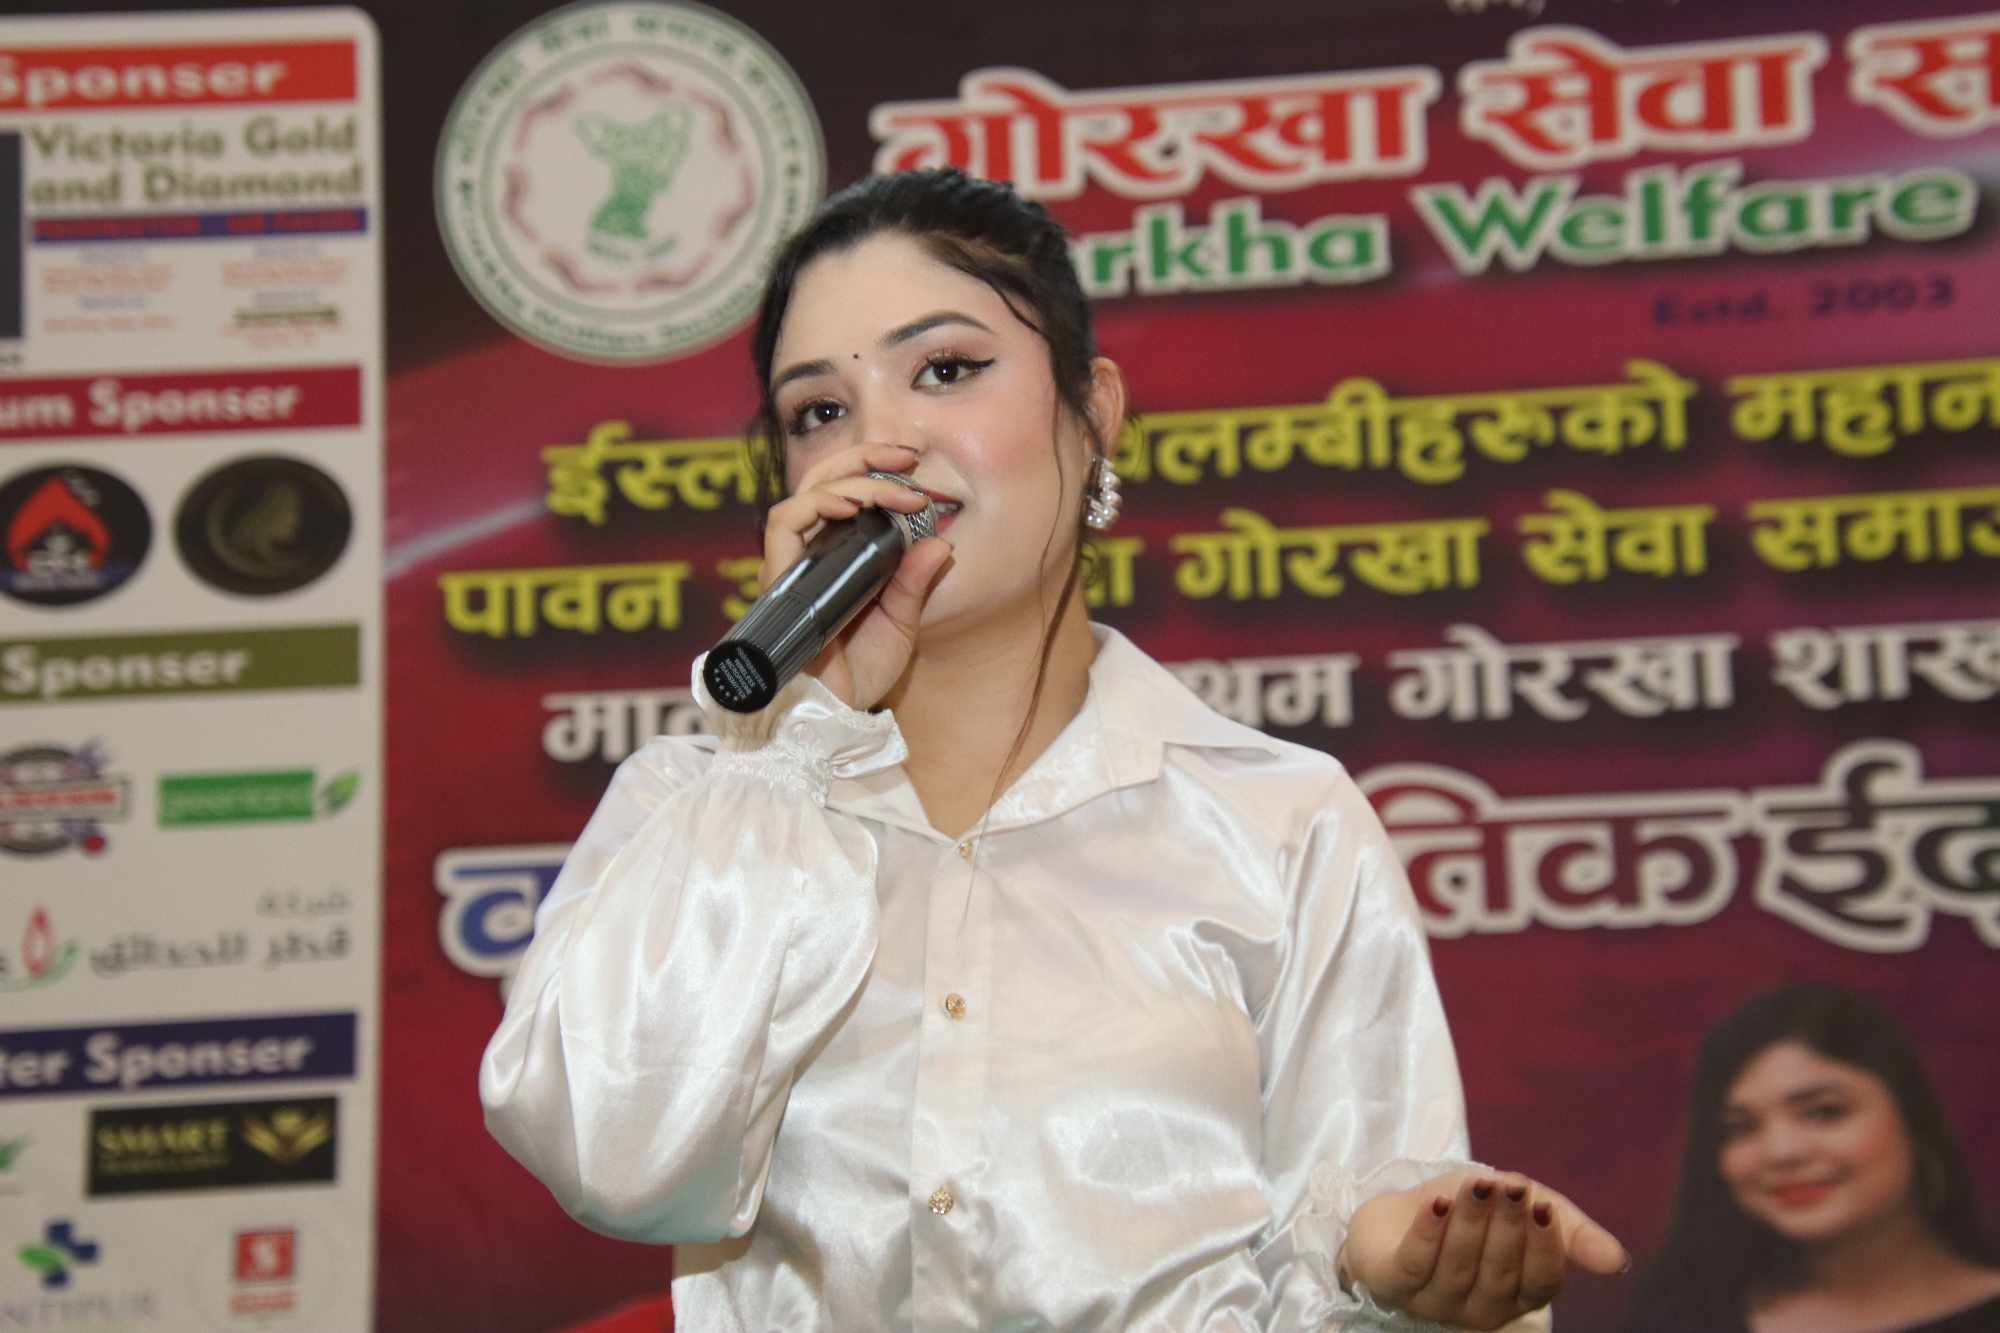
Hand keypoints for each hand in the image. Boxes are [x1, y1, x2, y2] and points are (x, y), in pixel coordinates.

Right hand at [759, 442, 952, 710]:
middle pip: (823, 481)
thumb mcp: (902, 621)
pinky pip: (785, 523)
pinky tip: (852, 504)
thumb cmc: (862, 673)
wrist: (837, 715)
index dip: (876, 468)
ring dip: (849, 478)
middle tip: (907, 457)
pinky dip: (817, 503)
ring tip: (887, 487)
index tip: (915, 465)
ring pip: (805, 493)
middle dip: (865, 458)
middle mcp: (810, 554)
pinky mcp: (779, 579)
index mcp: (838, 557)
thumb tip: (942, 541)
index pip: (845, 492)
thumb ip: (916, 581)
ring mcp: (793, 565)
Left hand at [1339, 1171, 1628, 1329]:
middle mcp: (1479, 1307)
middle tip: (1511, 1189)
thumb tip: (1619, 1262)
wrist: (1400, 1210)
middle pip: (1500, 1275)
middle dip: (1507, 1229)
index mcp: (1517, 1295)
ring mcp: (1434, 1300)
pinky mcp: (1392, 1282)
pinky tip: (1437, 1205)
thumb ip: (1569, 1230)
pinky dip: (1428, 1233)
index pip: (1540, 1284)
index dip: (1544, 1248)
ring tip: (1478, 1185)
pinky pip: (1413, 1264)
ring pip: (1457, 1266)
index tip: (1543, 1206)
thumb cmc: (1472, 1210)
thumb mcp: (1524, 1207)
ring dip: (1470, 1223)